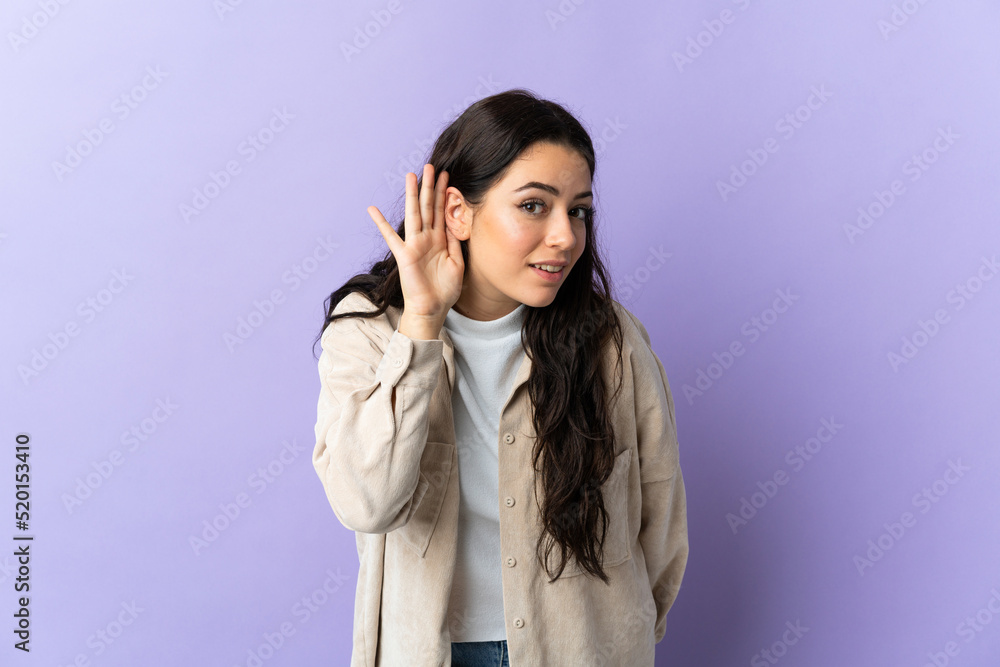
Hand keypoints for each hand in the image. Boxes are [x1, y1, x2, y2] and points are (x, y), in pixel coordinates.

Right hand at [368, 164, 463, 321]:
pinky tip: (373, 209)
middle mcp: (426, 238)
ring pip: (414, 214)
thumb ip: (455, 242)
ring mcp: (414, 245)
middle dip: (430, 187)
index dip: (444, 194)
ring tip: (411, 175)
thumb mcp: (457, 263)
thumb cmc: (445, 290)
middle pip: (428, 207)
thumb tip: (456, 222)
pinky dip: (382, 223)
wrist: (432, 309)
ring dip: (412, 195)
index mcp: (439, 240)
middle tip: (432, 166)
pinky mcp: (404, 255)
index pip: (441, 211)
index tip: (448, 176)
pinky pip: (392, 237)